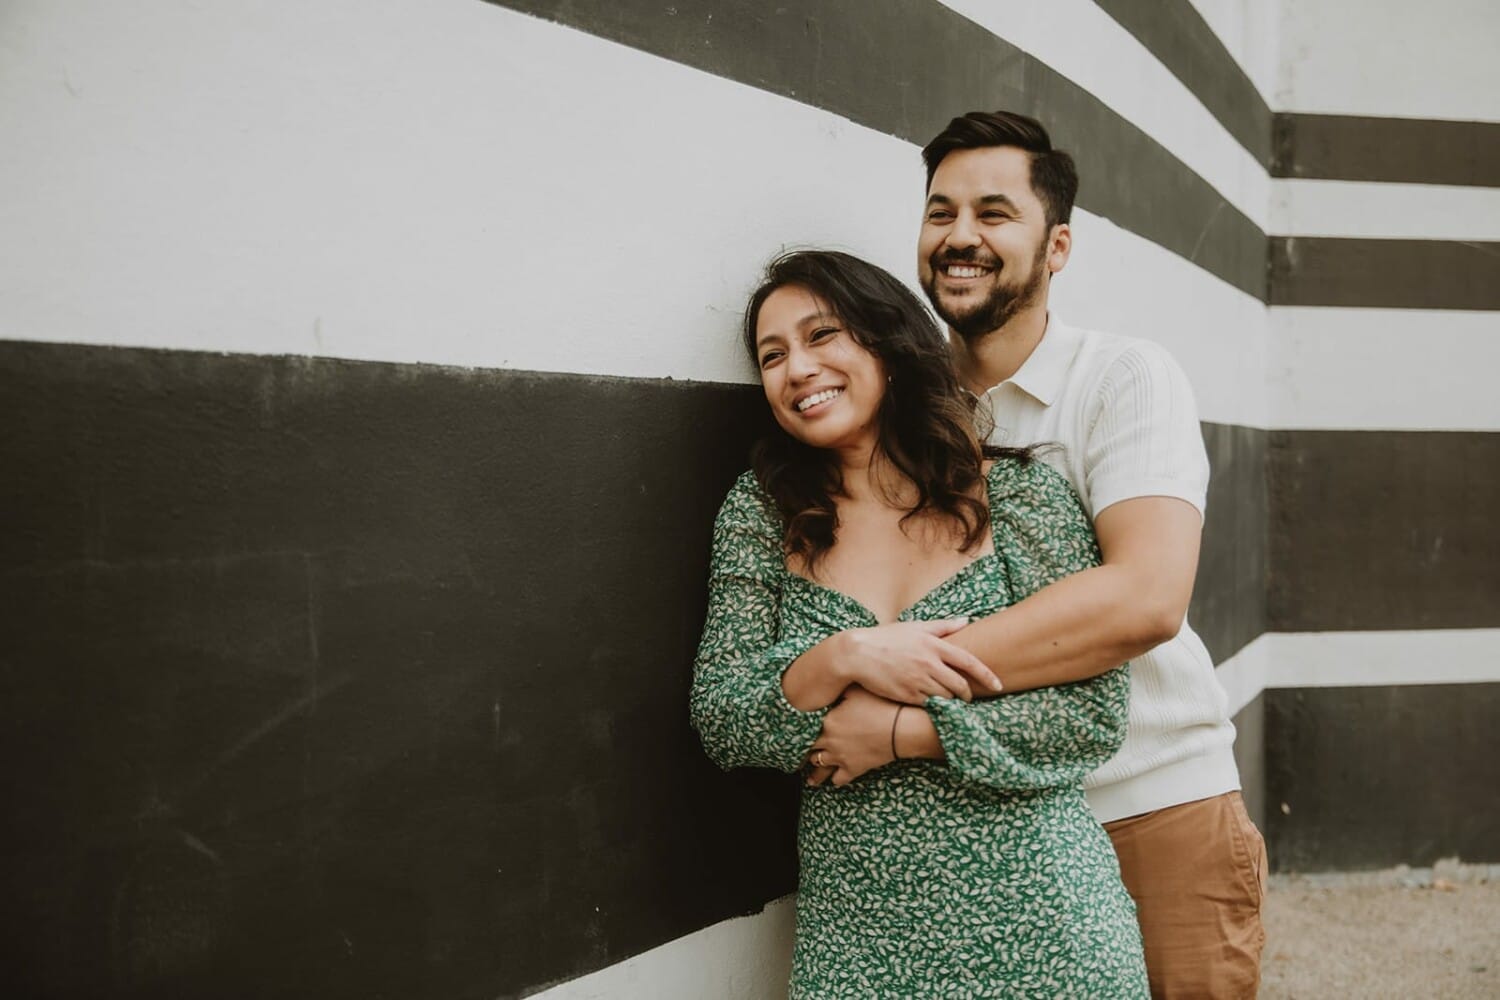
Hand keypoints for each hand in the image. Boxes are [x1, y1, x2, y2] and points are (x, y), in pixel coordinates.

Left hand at [805, 687, 901, 786]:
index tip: (796, 732)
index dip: (801, 730)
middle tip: (798, 753)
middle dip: (804, 750)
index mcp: (828, 721)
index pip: (806, 728)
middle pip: (809, 748)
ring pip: (819, 765)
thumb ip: (838, 690)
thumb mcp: (857, 690)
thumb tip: (828, 687)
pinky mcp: (854, 769)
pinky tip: (831, 779)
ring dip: (814, 768)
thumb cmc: (882, 706)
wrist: (901, 729)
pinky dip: (833, 779)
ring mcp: (841, 757)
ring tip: (809, 775)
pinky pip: (838, 779)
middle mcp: (830, 741)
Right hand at [841, 619, 1000, 704]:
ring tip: (951, 702)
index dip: (987, 675)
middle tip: (967, 697)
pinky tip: (934, 706)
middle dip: (968, 695)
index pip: (969, 663)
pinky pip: (930, 706)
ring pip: (947, 698)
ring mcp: (919, 681)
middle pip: (960, 686)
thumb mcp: (915, 627)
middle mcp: (930, 664)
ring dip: (952, 702)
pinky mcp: (908, 696)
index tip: (999, 685)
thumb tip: (966, 620)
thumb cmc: (886, 638)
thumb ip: (943, 626)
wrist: (858, 654)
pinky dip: (936, 708)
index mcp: (934, 646)